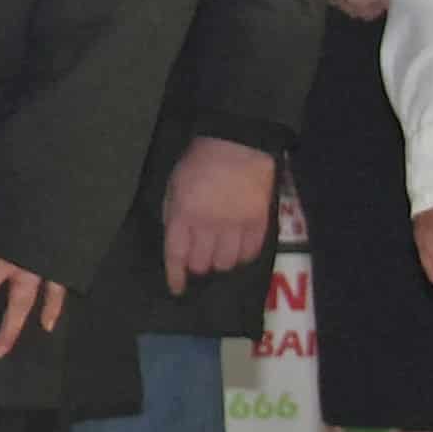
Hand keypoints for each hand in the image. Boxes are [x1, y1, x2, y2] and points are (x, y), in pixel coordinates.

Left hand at [162, 138, 281, 287]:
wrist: (239, 143)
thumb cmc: (200, 161)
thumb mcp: (174, 185)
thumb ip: (174, 214)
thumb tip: (175, 241)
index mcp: (184, 214)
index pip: (177, 255)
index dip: (175, 276)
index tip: (177, 288)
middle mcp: (209, 225)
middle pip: (202, 264)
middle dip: (198, 265)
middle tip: (200, 257)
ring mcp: (236, 225)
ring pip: (226, 263)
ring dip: (220, 262)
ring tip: (220, 252)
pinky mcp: (259, 223)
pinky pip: (250, 253)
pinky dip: (242, 255)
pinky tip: (238, 248)